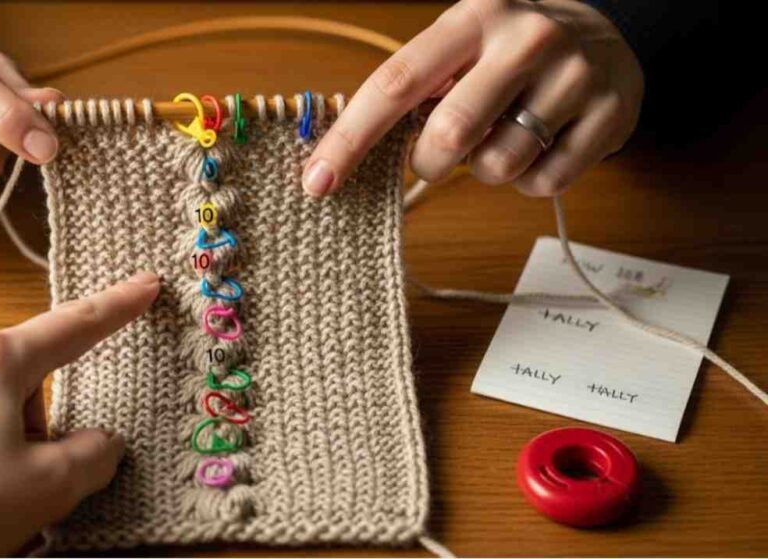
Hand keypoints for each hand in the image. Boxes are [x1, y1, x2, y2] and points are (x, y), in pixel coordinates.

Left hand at [303, 0, 642, 196]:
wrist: (609, 35)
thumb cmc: (508, 52)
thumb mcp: (461, 47)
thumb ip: (414, 88)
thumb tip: (340, 151)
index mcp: (474, 17)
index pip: (397, 83)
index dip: (352, 138)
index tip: (318, 182)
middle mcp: (527, 39)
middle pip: (449, 136)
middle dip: (430, 162)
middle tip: (441, 152)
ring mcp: (576, 76)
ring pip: (498, 168)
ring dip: (486, 169)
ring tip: (506, 133)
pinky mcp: (611, 115)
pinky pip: (544, 183)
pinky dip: (530, 180)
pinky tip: (542, 144)